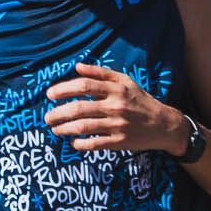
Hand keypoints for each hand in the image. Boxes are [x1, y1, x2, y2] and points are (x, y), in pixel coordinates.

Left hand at [43, 64, 182, 158]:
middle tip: (47, 117)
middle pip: (79, 108)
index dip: (64, 89)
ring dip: (64, 129)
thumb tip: (77, 66)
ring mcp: (117, 125)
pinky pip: (94, 144)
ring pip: (83, 127)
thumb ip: (100, 73)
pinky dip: (80, 144)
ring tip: (55, 129)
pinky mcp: (119, 142)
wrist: (164, 124)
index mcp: (116, 89)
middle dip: (58, 113)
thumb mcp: (125, 81)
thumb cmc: (141, 100)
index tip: (50, 94)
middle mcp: (115, 106)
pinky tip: (73, 142)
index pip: (84, 86)